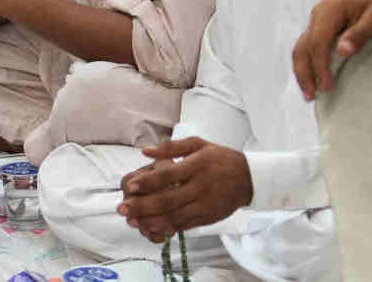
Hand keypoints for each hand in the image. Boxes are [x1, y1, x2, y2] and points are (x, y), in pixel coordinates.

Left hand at [117, 137, 251, 242]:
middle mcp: (200, 187)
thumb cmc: (219, 158)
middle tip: (122, 208)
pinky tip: (151, 227)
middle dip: (143, 206)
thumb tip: (145, 151)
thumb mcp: (198, 144)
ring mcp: (204, 205)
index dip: (148, 182)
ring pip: (174, 216)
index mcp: (196, 166)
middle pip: (168, 199)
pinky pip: (185, 225)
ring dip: (151, 220)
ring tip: (131, 222)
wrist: (249, 178)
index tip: (130, 186)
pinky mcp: (208, 218)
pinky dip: (167, 228)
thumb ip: (171, 147)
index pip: (168, 175)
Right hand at [292, 0, 371, 99]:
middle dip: (305, 72)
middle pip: (303, 46)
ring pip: (302, 49)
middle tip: (311, 97)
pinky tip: (313, 81)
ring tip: (309, 94)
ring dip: (303, 72)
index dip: (320, 65)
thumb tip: (341, 51)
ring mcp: (317, 22)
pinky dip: (308, 66)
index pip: (318, 41)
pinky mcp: (321, 30)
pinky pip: (309, 49)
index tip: (327, 87)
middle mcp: (318, 14)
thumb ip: (359, 34)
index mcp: (329, 9)